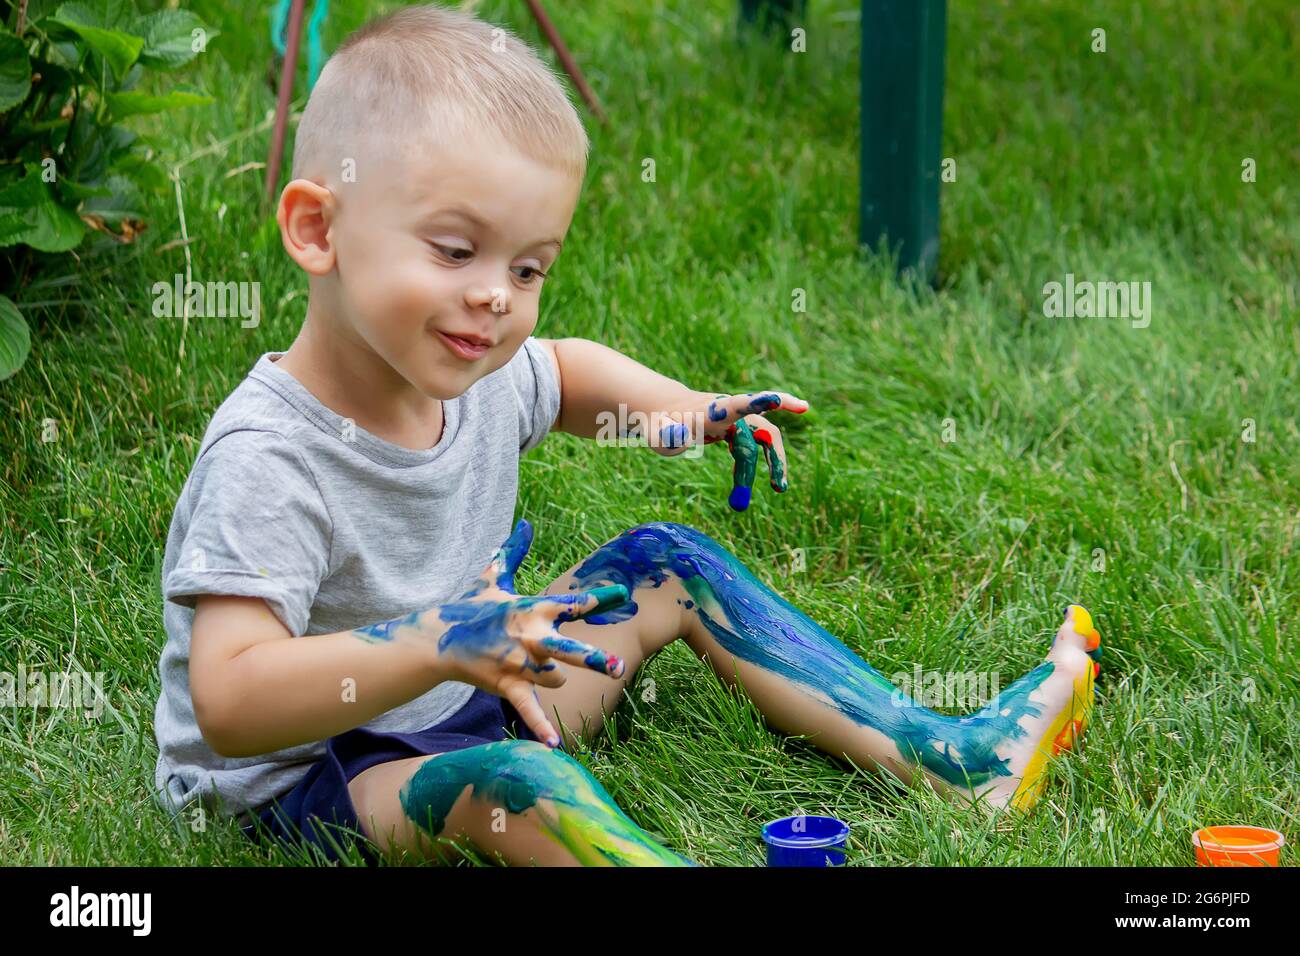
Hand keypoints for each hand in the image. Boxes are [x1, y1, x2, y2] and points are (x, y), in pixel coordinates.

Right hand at [423, 519, 628, 746]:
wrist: (437, 639)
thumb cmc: (472, 610)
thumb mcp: (493, 578)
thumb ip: (513, 552)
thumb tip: (526, 524)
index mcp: (532, 609)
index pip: (571, 603)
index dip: (598, 599)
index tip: (622, 594)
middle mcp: (530, 636)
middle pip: (568, 648)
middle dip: (593, 658)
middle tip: (618, 666)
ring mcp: (518, 663)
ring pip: (555, 678)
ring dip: (557, 680)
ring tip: (545, 675)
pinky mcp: (506, 684)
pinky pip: (527, 708)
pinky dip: (540, 726)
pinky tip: (556, 744)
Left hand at [649, 390, 809, 510]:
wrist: (664, 409)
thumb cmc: (660, 425)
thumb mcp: (657, 433)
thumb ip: (668, 437)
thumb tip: (681, 437)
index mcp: (712, 412)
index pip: (739, 404)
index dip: (760, 402)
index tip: (780, 400)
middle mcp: (730, 411)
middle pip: (762, 431)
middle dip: (774, 458)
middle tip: (779, 488)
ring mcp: (735, 418)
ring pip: (764, 438)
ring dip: (774, 461)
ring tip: (777, 488)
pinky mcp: (736, 427)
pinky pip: (760, 439)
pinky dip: (769, 453)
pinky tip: (770, 466)